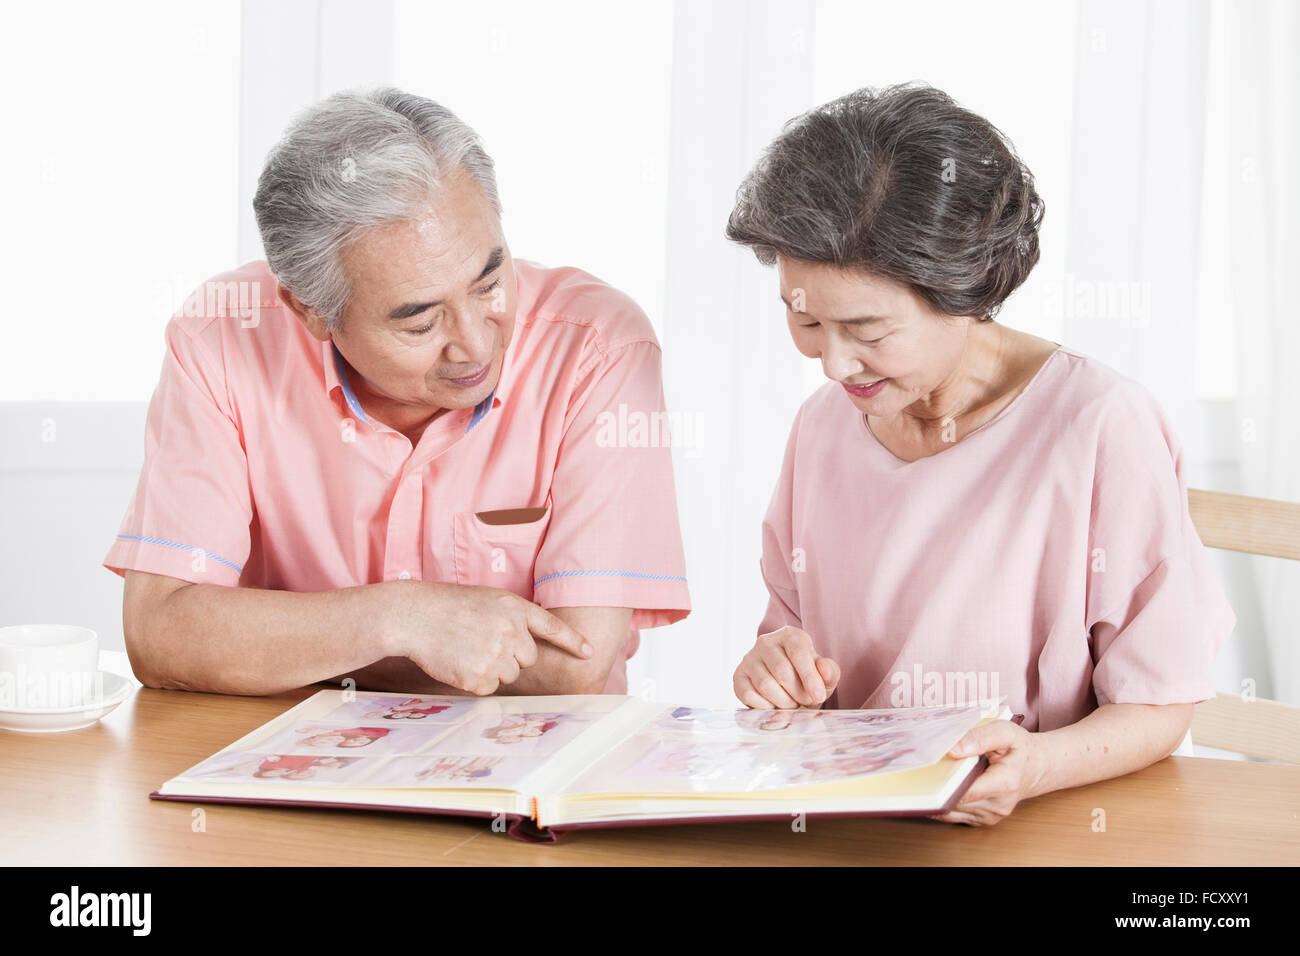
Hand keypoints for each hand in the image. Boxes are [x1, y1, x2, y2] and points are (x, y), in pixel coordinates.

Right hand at [380, 582, 592, 694]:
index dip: (572, 641)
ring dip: (492, 668)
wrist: (415, 616)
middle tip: (481, 641)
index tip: (589, 653)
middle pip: (527, 658)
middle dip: (510, 655)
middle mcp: (512, 632)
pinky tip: (459, 662)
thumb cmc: (448, 605)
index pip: (552, 627)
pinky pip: (489, 688)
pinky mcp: (481, 677)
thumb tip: (529, 643)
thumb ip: (513, 617)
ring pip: (509, 675)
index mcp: (515, 608)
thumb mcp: (488, 599)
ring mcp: (497, 656)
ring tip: (467, 649)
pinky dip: (475, 681)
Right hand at [733, 626, 839, 708]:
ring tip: (792, 704)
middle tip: (806, 702)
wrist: (786, 686)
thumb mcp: (825, 675)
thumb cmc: (807, 678)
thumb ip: (830, 671)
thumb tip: (824, 669)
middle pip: (782, 671)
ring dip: (783, 702)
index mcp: (789, 635)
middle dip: (798, 693)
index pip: (798, 652)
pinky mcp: (738, 675)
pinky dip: (765, 706)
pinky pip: (749, 694)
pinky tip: (774, 705)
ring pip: (765, 685)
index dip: (809, 677)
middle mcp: (765, 642)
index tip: (818, 696)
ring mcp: (749, 658)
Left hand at [929, 720, 1042, 826]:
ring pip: (950, 811)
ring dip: (937, 796)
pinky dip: (945, 801)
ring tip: (928, 776)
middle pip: (953, 802)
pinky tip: (940, 785)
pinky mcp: (983, 820)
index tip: (925, 771)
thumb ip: (978, 738)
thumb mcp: (1004, 732)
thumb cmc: (1021, 748)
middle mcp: (997, 805)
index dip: (941, 782)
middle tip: (921, 770)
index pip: (963, 791)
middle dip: (935, 787)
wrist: (1038, 767)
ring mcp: (990, 816)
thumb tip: (952, 750)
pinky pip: (954, 815)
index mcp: (1004, 784)